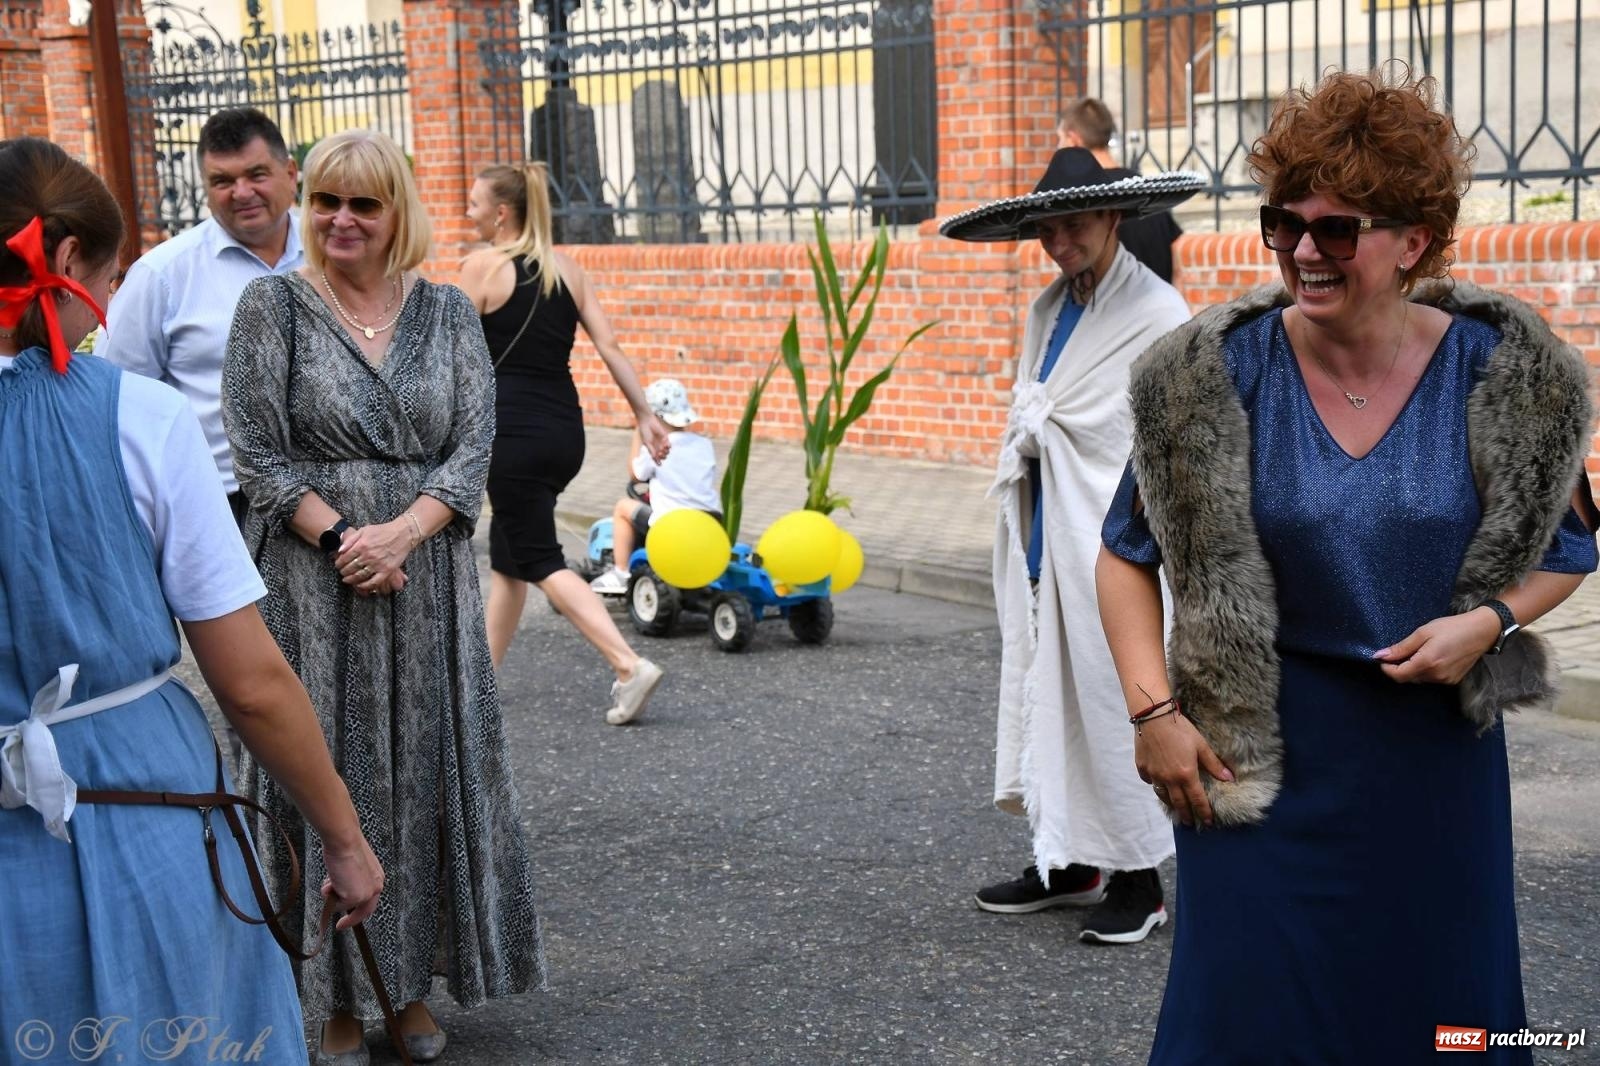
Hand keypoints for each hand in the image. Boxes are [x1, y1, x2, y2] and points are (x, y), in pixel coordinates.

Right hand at [321, 836, 383, 929]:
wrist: (344, 840)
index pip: (370, 900)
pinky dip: (329, 893)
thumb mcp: (354, 867)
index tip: (349, 917)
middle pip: (364, 912)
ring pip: (343, 905)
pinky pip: (335, 904)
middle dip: (350, 921)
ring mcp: (366, 894)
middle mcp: (376, 887)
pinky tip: (332, 877)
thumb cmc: (346, 847)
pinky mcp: (354, 897)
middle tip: (339, 926)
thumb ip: (352, 881)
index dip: (360, 910)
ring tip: (332, 876)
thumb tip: (341, 894)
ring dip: (332, 894)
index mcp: (377, 878)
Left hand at [334, 520, 411, 595]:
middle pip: (350, 568)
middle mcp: (368, 556)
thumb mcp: (364, 530)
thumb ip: (351, 539)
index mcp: (362, 545)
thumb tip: (340, 550)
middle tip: (342, 573)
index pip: (345, 558)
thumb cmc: (383, 530)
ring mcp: (378, 564)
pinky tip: (360, 585)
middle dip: (343, 572)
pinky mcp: (387, 570)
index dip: (339, 563)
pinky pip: (374, 582)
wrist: (403, 534)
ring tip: (347, 580)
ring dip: (351, 579)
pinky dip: (365, 585)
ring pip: (360, 576)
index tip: (337, 565)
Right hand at [639, 414, 671, 463]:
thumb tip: (655, 459)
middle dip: (662, 456)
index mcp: (652, 448)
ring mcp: (662, 442)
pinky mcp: (665, 437)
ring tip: (662, 449)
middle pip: (662, 455)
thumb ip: (652, 451)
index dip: (658, 461)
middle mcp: (657, 446)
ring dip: (665, 452)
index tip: (659, 465)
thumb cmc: (645, 432)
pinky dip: (668, 446)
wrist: (647, 422)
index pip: (656, 457)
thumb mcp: (647, 443)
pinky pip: (668, 444)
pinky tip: (666, 445)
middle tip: (659, 453)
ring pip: (666, 451)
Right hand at [1134, 712, 1233, 827]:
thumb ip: (1213, 764)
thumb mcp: (1200, 745)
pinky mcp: (1142, 767)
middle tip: (1190, 823)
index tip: (1208, 821)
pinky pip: (1149, 781)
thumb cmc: (1180, 729)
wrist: (1153, 716)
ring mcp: (1154, 774)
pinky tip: (1158, 782)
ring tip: (1175, 807)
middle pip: (1178, 803)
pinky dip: (1155, 784)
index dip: (1204, 812)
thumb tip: (1229, 778)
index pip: (1197, 800)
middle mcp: (1169, 778)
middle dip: (1186, 814)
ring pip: (1162, 795)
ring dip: (1170, 803)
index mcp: (1186, 774)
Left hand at [1375, 608, 1500, 684]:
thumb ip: (1401, 647)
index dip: (1386, 668)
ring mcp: (1445, 680)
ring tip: (1419, 651)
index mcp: (1427, 662)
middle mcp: (1436, 675)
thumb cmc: (1452, 627)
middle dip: (1399, 667)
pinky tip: (1430, 657)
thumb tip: (1380, 656)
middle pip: (1407, 678)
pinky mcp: (1452, 680)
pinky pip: (1431, 679)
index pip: (1398, 675)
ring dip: (1412, 669)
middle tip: (1399, 651)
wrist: (1481, 631)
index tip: (1382, 658)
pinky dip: (1425, 671)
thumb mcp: (1423, 632)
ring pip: (1419, 679)